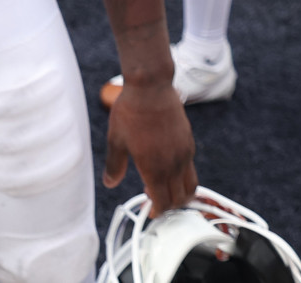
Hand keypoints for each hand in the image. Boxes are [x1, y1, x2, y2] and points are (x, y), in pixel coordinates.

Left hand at [104, 70, 196, 212]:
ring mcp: (184, 153)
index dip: (157, 212)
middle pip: (180, 199)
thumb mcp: (116, 140)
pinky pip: (191, 168)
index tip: (149, 210)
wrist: (150, 87)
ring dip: (180, 193)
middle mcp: (174, 165)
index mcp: (155, 169)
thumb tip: (110, 182)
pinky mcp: (189, 141)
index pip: (163, 204)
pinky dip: (183, 176)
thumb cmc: (131, 112)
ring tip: (164, 186)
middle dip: (169, 206)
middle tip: (154, 199)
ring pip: (190, 186)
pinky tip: (167, 166)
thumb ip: (114, 165)